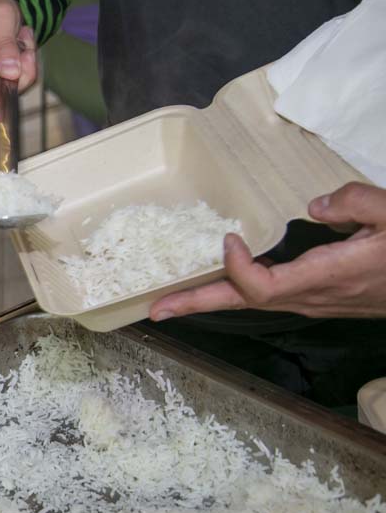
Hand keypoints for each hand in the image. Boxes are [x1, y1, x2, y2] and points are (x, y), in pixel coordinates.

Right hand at [0, 0, 37, 121]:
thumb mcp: (2, 16)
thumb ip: (6, 44)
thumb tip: (10, 74)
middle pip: (0, 85)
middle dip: (24, 63)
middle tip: (23, 35)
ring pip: (11, 87)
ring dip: (24, 63)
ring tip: (18, 38)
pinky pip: (15, 86)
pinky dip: (23, 69)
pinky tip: (16, 51)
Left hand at [150, 183, 385, 320]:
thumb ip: (357, 203)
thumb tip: (314, 205)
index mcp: (326, 277)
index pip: (263, 287)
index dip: (237, 268)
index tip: (229, 239)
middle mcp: (313, 297)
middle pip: (243, 303)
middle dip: (196, 304)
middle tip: (155, 309)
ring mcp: (314, 302)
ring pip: (252, 302)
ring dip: (212, 298)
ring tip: (174, 298)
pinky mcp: (319, 299)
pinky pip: (268, 297)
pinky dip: (239, 289)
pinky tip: (224, 281)